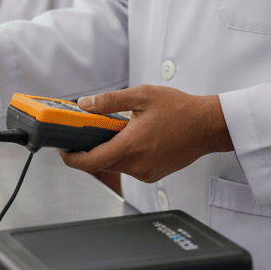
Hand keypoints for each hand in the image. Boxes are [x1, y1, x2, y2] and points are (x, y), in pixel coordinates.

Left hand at [57, 85, 232, 183]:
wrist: (208, 126)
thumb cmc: (180, 110)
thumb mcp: (141, 95)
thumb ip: (109, 101)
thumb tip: (84, 104)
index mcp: (131, 147)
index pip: (91, 162)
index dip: (71, 159)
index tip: (62, 150)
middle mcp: (137, 165)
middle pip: (101, 164)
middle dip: (88, 151)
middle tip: (82, 134)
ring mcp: (146, 172)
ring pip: (115, 166)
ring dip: (107, 151)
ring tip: (111, 130)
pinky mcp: (154, 174)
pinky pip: (130, 167)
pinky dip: (123, 154)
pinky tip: (129, 138)